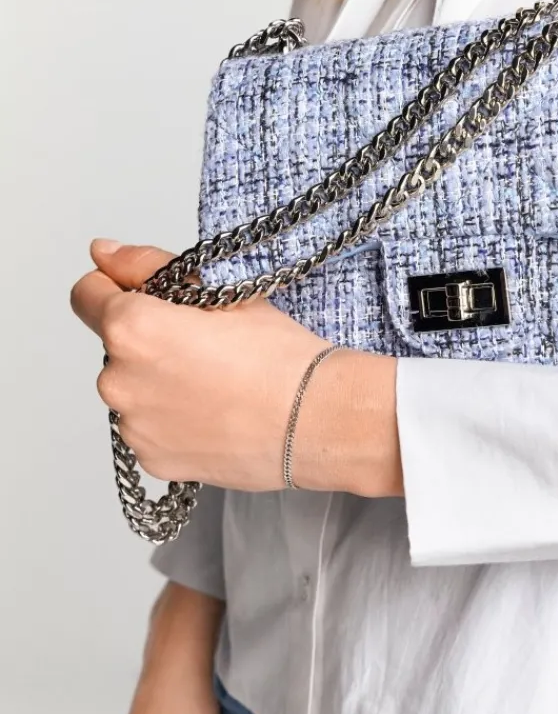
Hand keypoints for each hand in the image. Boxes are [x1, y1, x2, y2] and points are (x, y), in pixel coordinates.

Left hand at [70, 240, 402, 495]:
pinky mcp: (152, 459)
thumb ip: (147, 266)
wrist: (315, 420)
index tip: (149, 299)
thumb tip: (104, 254)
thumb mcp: (220, 291)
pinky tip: (215, 415)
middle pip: (115, 346)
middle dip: (148, 343)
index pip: (86, 293)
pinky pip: (148, 430)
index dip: (116, 288)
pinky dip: (172, 422)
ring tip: (216, 386)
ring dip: (158, 384)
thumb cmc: (279, 357)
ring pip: (132, 390)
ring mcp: (133, 425)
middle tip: (206, 348)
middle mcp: (118, 379)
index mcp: (131, 327)